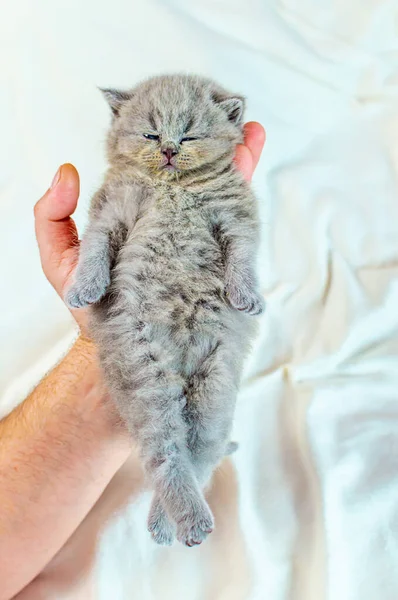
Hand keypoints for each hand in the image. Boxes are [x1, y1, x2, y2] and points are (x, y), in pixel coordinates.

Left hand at [34, 123, 265, 331]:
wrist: (128, 348)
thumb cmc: (91, 309)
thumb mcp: (61, 263)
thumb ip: (53, 220)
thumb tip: (67, 171)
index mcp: (133, 213)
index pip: (151, 168)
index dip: (165, 141)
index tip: (176, 110)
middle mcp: (167, 220)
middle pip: (191, 173)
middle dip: (209, 143)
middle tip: (228, 110)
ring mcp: (193, 238)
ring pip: (217, 191)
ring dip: (236, 160)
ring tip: (251, 131)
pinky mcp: (215, 261)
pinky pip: (234, 227)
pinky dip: (244, 198)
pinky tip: (253, 168)